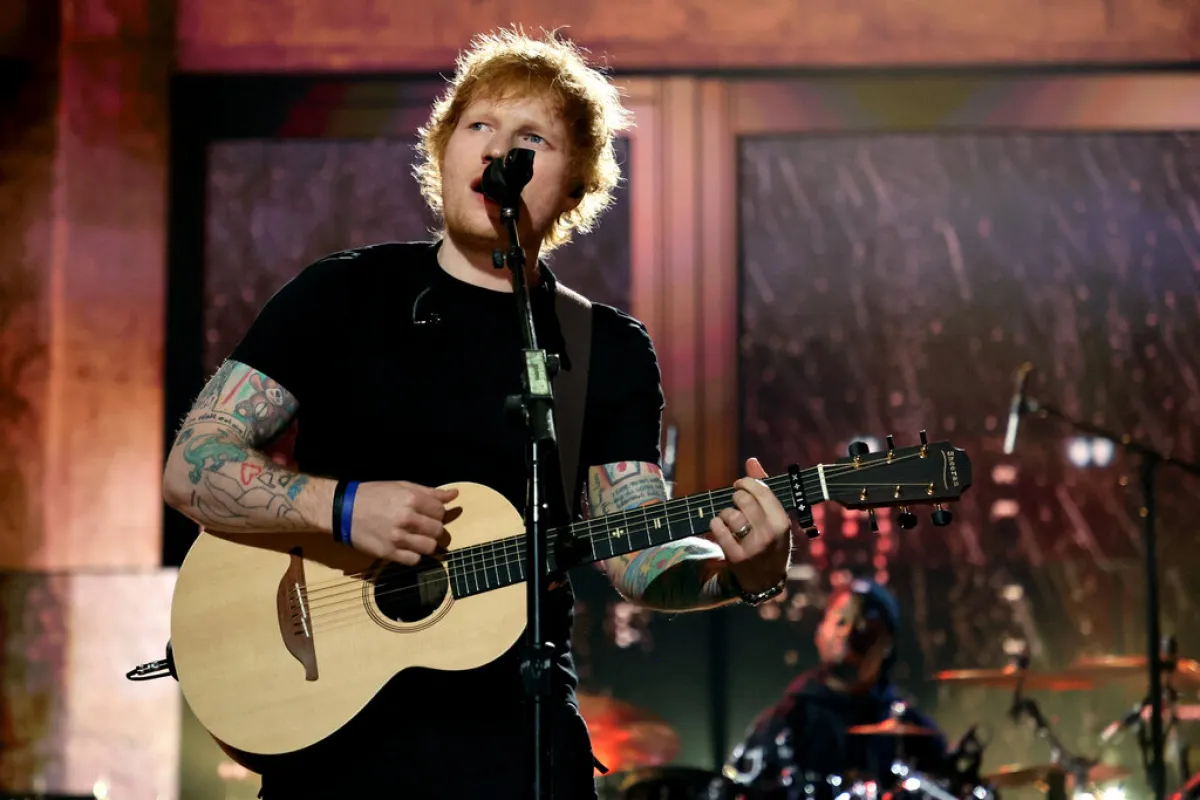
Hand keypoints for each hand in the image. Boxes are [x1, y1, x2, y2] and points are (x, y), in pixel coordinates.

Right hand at [345, 481, 457, 564]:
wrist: (343, 509)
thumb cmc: (373, 495)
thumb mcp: (401, 486)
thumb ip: (430, 492)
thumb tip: (454, 495)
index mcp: (411, 499)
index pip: (441, 511)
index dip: (437, 513)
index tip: (428, 514)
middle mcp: (407, 519)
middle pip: (438, 530)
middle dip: (434, 529)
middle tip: (423, 526)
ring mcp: (398, 538)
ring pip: (430, 547)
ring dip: (426, 543)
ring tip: (416, 538)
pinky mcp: (388, 553)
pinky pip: (414, 560)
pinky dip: (414, 555)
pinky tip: (406, 547)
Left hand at [708, 458, 791, 593]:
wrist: (765, 579)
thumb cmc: (771, 540)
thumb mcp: (775, 517)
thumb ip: (764, 487)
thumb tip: (751, 460)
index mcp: (781, 521)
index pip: (762, 490)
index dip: (746, 482)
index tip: (740, 484)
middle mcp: (769, 534)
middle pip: (743, 499)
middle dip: (735, 496)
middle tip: (735, 501)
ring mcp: (753, 547)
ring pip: (729, 514)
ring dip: (725, 512)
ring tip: (729, 517)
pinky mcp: (736, 557)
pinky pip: (718, 529)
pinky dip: (715, 524)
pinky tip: (719, 526)